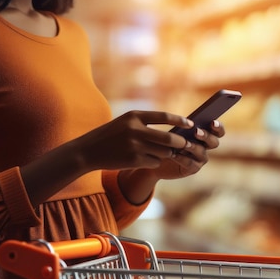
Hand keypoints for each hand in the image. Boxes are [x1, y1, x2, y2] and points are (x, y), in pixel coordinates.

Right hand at [73, 110, 193, 171]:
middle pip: (169, 137)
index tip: (191, 124)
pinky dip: (154, 162)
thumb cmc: (110, 135)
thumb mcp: (125, 122)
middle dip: (180, 142)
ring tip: (160, 152)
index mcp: (134, 116)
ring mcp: (135, 146)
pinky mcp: (134, 161)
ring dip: (166, 154)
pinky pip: (154, 162)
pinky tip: (144, 160)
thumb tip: (173, 128)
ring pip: (163, 152)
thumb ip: (145, 123)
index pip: (164, 116)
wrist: (88, 151)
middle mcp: (135, 130)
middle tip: (185, 144)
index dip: (180, 120)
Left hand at [150, 119, 225, 180]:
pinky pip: (190, 164)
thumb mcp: (174, 131)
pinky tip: (174, 154)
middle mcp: (206, 147)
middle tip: (196, 132)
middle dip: (207, 136)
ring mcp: (200, 159)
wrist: (155, 158)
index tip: (212, 122)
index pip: (218, 131)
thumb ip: (184, 127)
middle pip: (214, 142)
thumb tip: (189, 122)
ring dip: (193, 147)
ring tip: (184, 143)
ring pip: (202, 152)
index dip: (218, 127)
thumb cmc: (166, 140)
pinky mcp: (192, 169)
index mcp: (205, 135)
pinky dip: (182, 158)